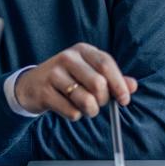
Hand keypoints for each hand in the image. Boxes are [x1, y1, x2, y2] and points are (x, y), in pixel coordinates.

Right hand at [13, 42, 139, 119]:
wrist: (31, 85)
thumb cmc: (68, 79)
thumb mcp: (90, 73)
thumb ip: (113, 79)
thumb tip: (133, 86)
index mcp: (82, 50)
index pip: (106, 64)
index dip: (119, 84)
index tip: (125, 100)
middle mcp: (67, 58)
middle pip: (98, 84)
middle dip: (103, 100)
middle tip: (99, 104)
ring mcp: (54, 74)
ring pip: (86, 100)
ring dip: (90, 111)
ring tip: (84, 108)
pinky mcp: (44, 92)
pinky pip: (72, 112)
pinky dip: (75, 115)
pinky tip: (67, 108)